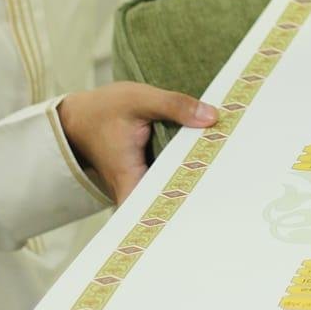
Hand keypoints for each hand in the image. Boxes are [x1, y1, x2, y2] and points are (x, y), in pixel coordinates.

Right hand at [57, 82, 216, 203]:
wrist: (78, 117)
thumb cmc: (102, 110)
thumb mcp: (139, 99)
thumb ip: (174, 106)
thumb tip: (210, 117)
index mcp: (130, 177)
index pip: (159, 208)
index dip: (186, 210)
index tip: (213, 204)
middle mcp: (134, 189)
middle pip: (171, 201)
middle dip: (200, 192)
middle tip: (232, 182)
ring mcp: (139, 184)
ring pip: (171, 189)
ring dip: (194, 178)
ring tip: (228, 170)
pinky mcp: (144, 176)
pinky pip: (168, 178)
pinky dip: (184, 168)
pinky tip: (207, 159)